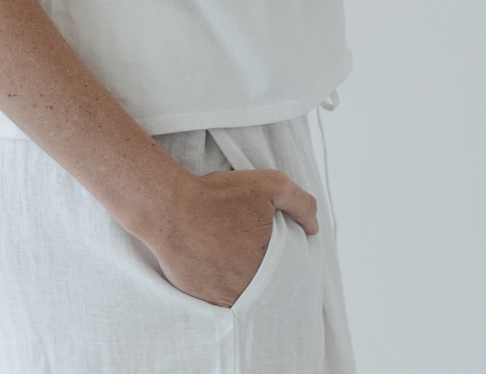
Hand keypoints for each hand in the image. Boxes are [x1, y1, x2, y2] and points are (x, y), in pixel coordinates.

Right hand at [131, 168, 317, 307]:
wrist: (171, 209)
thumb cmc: (218, 196)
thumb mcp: (270, 184)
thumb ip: (301, 204)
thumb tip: (314, 228)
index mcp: (272, 263)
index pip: (287, 270)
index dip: (278, 256)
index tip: (263, 242)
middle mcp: (251, 286)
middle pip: (265, 283)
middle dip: (259, 269)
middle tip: (243, 249)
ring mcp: (226, 296)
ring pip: (243, 294)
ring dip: (240, 281)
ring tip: (228, 258)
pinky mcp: (202, 300)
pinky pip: (219, 300)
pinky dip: (219, 287)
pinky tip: (212, 267)